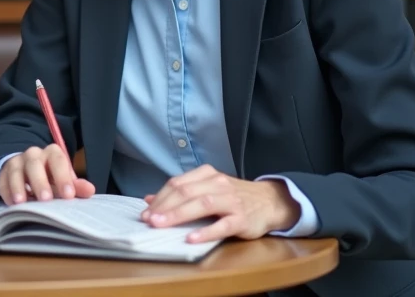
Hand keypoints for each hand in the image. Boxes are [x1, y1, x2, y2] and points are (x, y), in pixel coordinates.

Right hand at [0, 145, 96, 205]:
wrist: (28, 171)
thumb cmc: (51, 177)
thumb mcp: (64, 180)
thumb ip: (76, 187)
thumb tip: (90, 191)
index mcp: (52, 153)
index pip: (58, 160)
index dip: (63, 177)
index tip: (69, 196)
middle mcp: (33, 154)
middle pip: (35, 163)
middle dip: (40, 182)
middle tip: (45, 199)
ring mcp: (17, 162)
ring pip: (16, 170)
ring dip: (18, 186)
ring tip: (22, 203)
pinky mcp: (4, 172)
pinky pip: (3, 180)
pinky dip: (6, 192)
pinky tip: (11, 203)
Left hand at [141, 165, 299, 241]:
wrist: (269, 201)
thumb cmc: (233, 197)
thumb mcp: (207, 189)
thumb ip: (180, 193)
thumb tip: (150, 200)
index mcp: (207, 175)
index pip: (177, 183)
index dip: (160, 198)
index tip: (145, 213)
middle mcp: (218, 184)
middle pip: (186, 192)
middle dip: (164, 207)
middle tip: (148, 220)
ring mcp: (231, 201)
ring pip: (202, 204)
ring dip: (178, 215)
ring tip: (162, 225)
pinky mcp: (242, 219)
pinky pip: (222, 225)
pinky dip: (206, 231)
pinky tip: (191, 238)